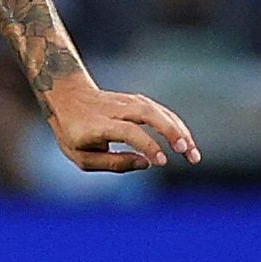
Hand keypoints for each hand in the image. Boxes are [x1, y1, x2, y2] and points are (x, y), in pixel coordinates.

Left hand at [44, 77, 200, 172]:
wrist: (68, 97)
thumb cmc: (74, 133)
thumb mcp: (83, 156)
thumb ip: (113, 163)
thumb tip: (147, 164)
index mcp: (98, 124)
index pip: (128, 132)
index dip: (147, 145)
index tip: (161, 161)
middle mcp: (115, 110)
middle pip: (148, 114)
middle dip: (171, 132)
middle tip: (187, 151)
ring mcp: (127, 102)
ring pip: (158, 111)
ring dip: (179, 130)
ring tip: (192, 153)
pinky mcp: (137, 101)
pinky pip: (160, 111)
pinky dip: (175, 125)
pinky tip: (185, 142)